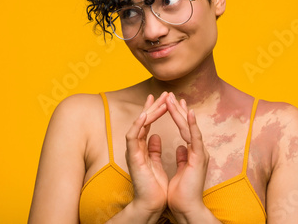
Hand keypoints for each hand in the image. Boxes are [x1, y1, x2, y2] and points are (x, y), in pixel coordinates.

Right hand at [125, 92, 168, 215]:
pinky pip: (132, 136)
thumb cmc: (154, 186)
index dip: (156, 110)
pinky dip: (138, 125)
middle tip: (163, 93)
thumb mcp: (156, 163)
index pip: (148, 124)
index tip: (164, 99)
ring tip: (158, 100)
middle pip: (143, 121)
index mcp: (142, 148)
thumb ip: (154, 149)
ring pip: (138, 125)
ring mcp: (132, 151)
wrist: (152, 203)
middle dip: (153, 106)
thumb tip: (155, 136)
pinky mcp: (132, 157)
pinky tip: (146, 115)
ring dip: (148, 111)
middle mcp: (135, 147)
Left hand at [166, 93, 209, 219]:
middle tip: (170, 95)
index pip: (183, 129)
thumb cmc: (182, 192)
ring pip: (190, 127)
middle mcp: (198, 150)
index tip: (171, 103)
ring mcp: (200, 153)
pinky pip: (195, 137)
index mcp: (193, 152)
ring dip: (181, 112)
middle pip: (186, 125)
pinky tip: (188, 113)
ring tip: (174, 99)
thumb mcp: (180, 170)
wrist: (186, 207)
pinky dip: (191, 125)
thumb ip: (182, 157)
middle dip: (178, 109)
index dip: (177, 115)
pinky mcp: (199, 158)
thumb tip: (181, 147)